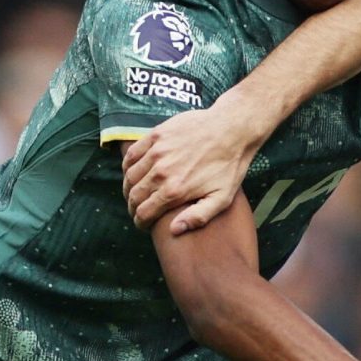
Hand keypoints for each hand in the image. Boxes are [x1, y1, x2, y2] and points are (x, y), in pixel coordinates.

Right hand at [123, 105, 264, 232]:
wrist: (232, 130)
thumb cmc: (229, 166)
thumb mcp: (221, 198)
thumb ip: (197, 217)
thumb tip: (174, 230)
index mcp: (175, 190)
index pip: (143, 213)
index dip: (140, 222)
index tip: (143, 224)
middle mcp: (160, 172)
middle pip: (133, 196)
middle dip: (133, 207)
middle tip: (138, 210)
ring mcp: (156, 152)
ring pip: (130, 176)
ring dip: (129, 188)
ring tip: (135, 193)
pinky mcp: (156, 136)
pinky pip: (131, 154)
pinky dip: (128, 166)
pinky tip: (133, 172)